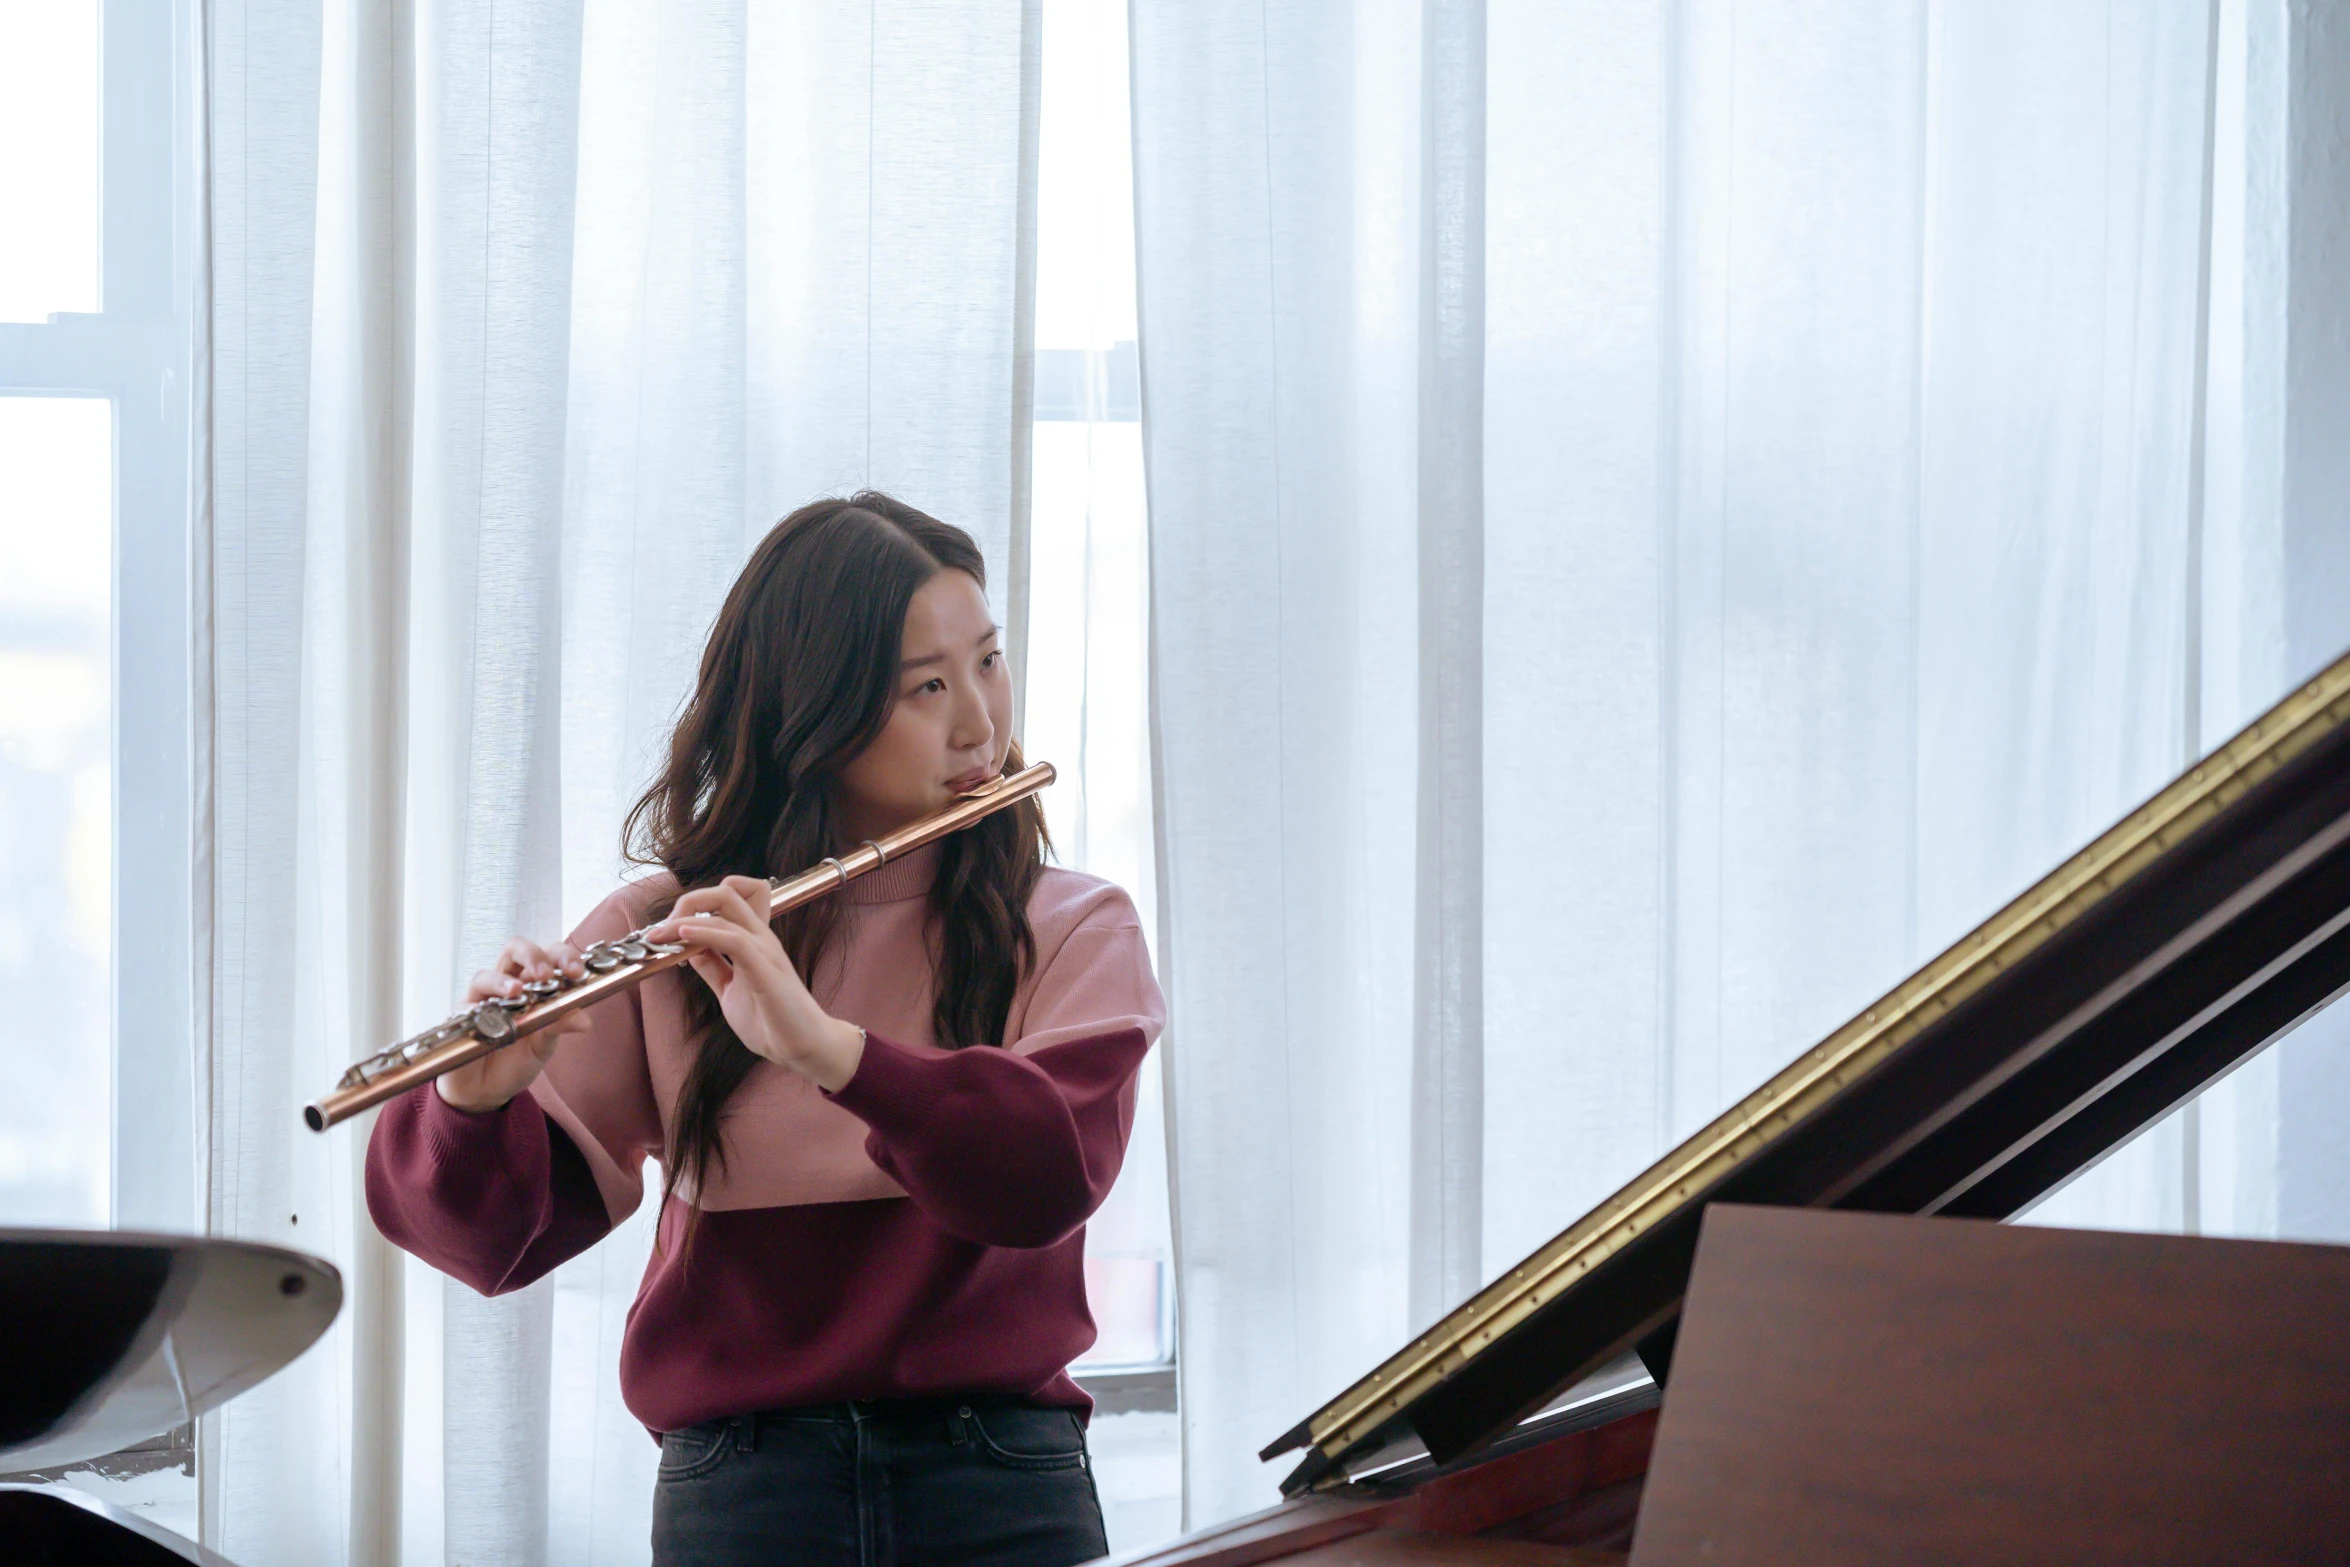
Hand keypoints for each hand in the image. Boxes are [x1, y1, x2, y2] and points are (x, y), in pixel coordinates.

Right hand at [435, 939, 592, 1113]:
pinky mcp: (461, 1018)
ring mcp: (482, 1000)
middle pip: (515, 951)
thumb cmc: (515, 1061)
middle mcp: (507, 985)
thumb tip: (584, 1020)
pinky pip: (465, 1007)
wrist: (486, 1092)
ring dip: (502, 981)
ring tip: (516, 991)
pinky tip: (489, 1018)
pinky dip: (478, 1009)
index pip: (548, 956)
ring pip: (486, 975)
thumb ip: (559, 1027)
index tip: (576, 973)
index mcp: (534, 986)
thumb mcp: (543, 1045)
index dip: (563, 957)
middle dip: (532, 955)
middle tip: (546, 974)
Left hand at [648, 876, 866, 1091]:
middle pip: (727, 891)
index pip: (732, 897)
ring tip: (660, 935)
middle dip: (688, 901)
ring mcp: (765, 949)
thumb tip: (689, 949)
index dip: (697, 905)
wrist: (802, 1048)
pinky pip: (733, 938)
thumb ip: (713, 967)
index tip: (670, 931)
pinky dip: (703, 932)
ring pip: (726, 905)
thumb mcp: (730, 990)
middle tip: (662, 930)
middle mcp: (760, 937)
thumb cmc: (772, 1021)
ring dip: (684, 916)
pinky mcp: (765, 969)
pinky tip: (683, 936)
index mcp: (754, 941)